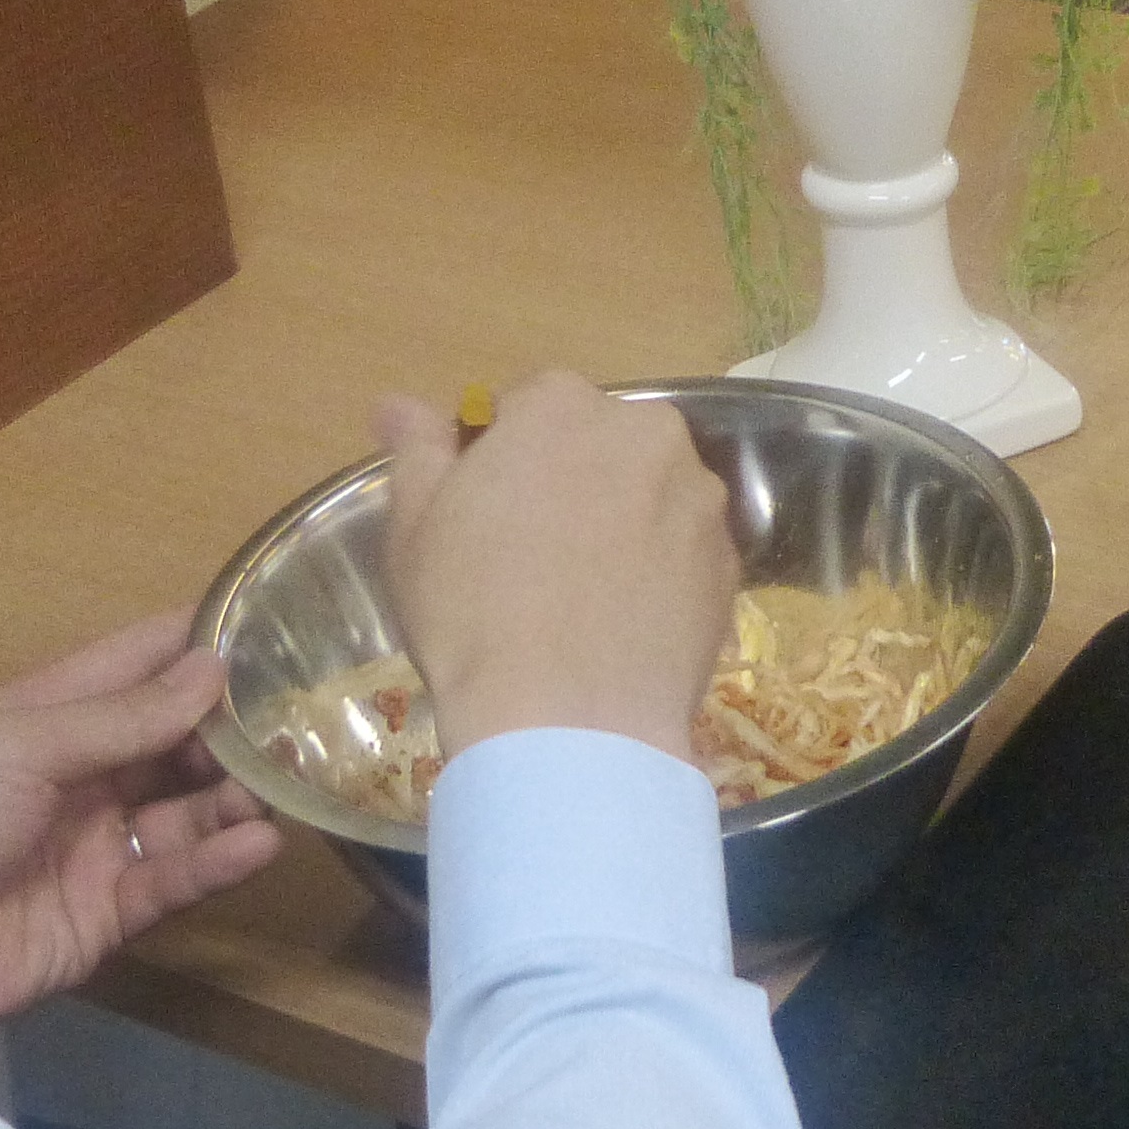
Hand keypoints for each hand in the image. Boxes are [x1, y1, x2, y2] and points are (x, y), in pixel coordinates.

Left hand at [0, 613, 278, 1048]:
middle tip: (316, 716)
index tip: (282, 621)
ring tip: (295, 782)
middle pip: (175, 740)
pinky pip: (173, 880)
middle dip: (238, 726)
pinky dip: (217, 861)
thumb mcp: (20, 747)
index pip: (137, 664)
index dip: (200, 643)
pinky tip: (260, 842)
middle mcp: (78, 775)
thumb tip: (214, 666)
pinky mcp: (104, 916)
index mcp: (45, 716)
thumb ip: (123, 717)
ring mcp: (93, 847)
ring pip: (186, 810)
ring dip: (237, 794)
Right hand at [374, 371, 734, 765]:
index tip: (486, 514)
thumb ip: (418, 450)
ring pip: (651, 494)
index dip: (503, 459)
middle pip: (600, 444)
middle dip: (571, 482)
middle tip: (530, 558)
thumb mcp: (416, 527)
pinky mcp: (730, 565)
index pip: (528, 406)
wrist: (571, 723)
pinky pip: (684, 551)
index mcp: (561, 407)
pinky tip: (624, 626)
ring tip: (583, 599)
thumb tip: (397, 404)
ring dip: (623, 523)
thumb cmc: (473, 614)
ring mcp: (700, 499)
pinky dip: (660, 573)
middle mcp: (645, 433)